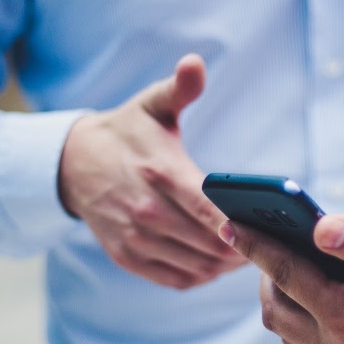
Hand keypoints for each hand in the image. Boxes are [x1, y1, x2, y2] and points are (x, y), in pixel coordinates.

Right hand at [59, 54, 245, 288]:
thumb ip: (180, 88)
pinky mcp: (127, 256)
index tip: (267, 229)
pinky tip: (217, 265)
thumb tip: (195, 63)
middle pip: (209, 244)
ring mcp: (135, 237)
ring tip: (249, 254)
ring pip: (197, 266)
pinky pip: (176, 279)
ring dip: (226, 266)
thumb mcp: (152, 105)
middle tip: (269, 244)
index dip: (241, 226)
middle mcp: (146, 210)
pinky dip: (202, 276)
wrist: (73, 163)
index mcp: (160, 172)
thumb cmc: (127, 133)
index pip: (210, 209)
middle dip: (244, 247)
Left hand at [219, 215, 343, 343]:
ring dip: (278, 298)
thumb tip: (319, 225)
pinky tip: (314, 298)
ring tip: (288, 266)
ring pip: (287, 332)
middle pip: (275, 308)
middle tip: (267, 240)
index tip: (228, 223)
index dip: (254, 245)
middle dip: (263, 272)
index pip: (284, 273)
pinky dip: (297, 319)